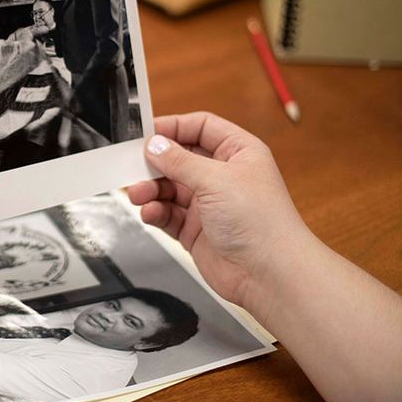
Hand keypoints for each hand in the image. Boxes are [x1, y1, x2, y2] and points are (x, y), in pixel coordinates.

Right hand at [126, 112, 315, 313]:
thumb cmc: (261, 222)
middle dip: (156, 163)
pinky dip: (156, 212)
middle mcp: (223, 175)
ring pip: (170, 187)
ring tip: (139, 194)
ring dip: (152, 189)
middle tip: (133, 166)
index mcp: (238, 152)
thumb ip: (179, 160)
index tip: (146, 133)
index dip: (173, 127)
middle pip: (179, 158)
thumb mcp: (215, 179)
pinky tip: (151, 213)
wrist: (269, 274)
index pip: (201, 127)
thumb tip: (155, 145)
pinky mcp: (196, 230)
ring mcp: (209, 204)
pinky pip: (168, 213)